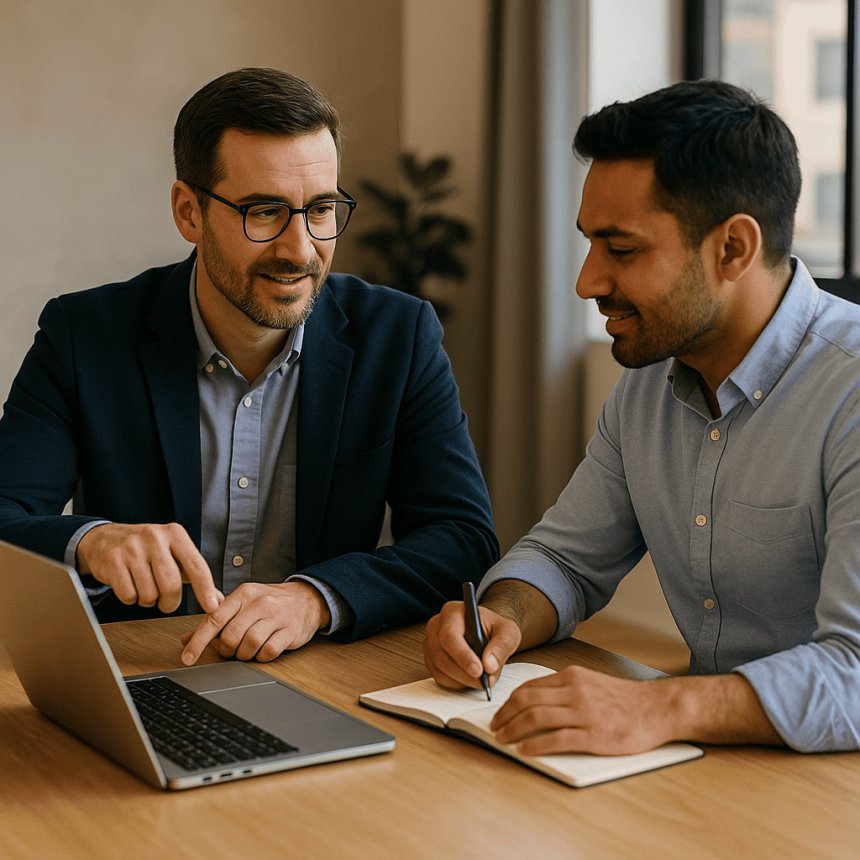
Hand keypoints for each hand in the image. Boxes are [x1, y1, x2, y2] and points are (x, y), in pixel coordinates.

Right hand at [76, 522, 222, 613]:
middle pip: (171, 585)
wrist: (106, 538)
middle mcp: (155, 537)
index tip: (212, 607)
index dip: (206, 589)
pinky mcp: (112, 561)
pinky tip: (130, 586)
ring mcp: (132, 548)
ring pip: (149, 594)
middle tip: (166, 603)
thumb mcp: (174, 553)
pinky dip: (131, 599)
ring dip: (149, 601)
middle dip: (171, 603)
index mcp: (175, 534)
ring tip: (146, 589)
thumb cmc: (148, 549)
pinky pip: (128, 595)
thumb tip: (218, 600)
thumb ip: (196, 575)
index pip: (196, 565)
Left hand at [179, 581, 331, 664]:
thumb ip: (215, 619)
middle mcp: (259, 602)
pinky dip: (261, 656)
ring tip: (248, 650)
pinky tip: (263, 649)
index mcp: (243, 594)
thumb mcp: (242, 603)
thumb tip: (186, 638)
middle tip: (231, 650)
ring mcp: (277, 616)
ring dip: (244, 655)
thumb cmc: (269, 602)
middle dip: (226, 650)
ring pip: (249, 645)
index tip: (188, 658)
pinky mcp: (290, 631)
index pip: (214, 618)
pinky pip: (268, 652)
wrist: (307, 599)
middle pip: (231, 636)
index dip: (199, 641)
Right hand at [423, 600, 521, 691]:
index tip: (479, 671)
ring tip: (481, 680)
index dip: (462, 655)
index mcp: (452, 612)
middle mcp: (436, 626)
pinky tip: (470, 678)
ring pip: (439, 669)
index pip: (450, 635)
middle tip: (484, 682)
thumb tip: (489, 666)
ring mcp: (430, 643)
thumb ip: (502, 646)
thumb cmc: (495, 629)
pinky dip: (456, 683)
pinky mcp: (430, 659)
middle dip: (464, 673)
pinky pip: (439, 677)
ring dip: (461, 680)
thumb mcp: (508, 632)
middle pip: (441, 655)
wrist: (487, 633)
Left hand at [490, 665, 670, 754]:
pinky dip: (535, 745)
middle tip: (494, 727)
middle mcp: (574, 691)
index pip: (529, 686)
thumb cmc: (625, 698)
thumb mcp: (591, 681)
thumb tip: (538, 699)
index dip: (509, 700)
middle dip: (504, 715)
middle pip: (526, 700)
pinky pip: (556, 739)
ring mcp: (583, 713)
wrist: (657, 708)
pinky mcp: (593, 735)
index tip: (500, 711)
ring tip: (503, 739)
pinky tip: (525, 750)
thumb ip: (566, 687)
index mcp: (571, 676)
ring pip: (535, 718)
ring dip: (513, 729)